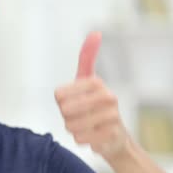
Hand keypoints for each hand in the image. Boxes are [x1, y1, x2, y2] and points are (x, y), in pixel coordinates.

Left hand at [54, 32, 128, 160]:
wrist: (114, 136)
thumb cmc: (94, 105)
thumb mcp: (86, 80)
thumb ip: (87, 57)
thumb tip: (96, 33)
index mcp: (96, 82)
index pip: (59, 95)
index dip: (60, 102)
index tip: (72, 101)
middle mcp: (108, 96)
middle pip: (64, 110)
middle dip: (66, 117)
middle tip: (79, 116)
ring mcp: (112, 116)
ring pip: (71, 125)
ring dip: (73, 128)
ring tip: (86, 125)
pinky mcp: (111, 135)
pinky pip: (80, 138)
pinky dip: (81, 139)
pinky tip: (92, 135)